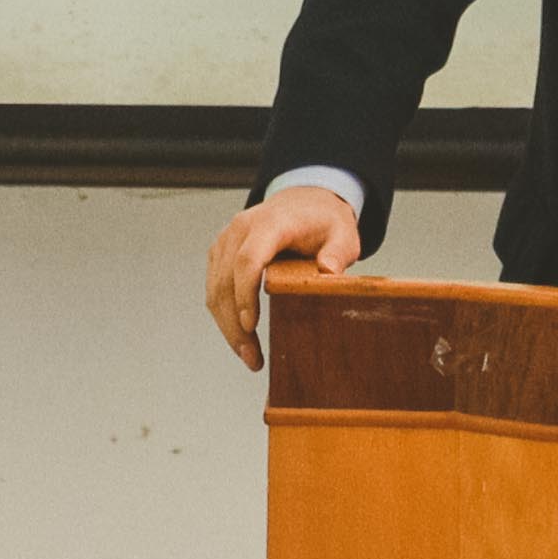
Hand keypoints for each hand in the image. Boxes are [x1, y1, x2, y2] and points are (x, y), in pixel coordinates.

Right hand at [205, 185, 362, 367]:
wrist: (304, 201)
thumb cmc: (323, 221)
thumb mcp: (343, 234)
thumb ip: (337, 252)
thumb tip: (328, 272)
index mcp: (271, 223)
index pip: (248, 259)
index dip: (245, 293)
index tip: (251, 325)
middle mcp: (241, 229)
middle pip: (226, 280)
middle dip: (234, 323)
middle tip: (252, 357)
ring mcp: (227, 241)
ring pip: (215, 288)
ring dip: (227, 325)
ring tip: (248, 356)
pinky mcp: (221, 253)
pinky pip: (215, 287)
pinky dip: (224, 315)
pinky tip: (239, 337)